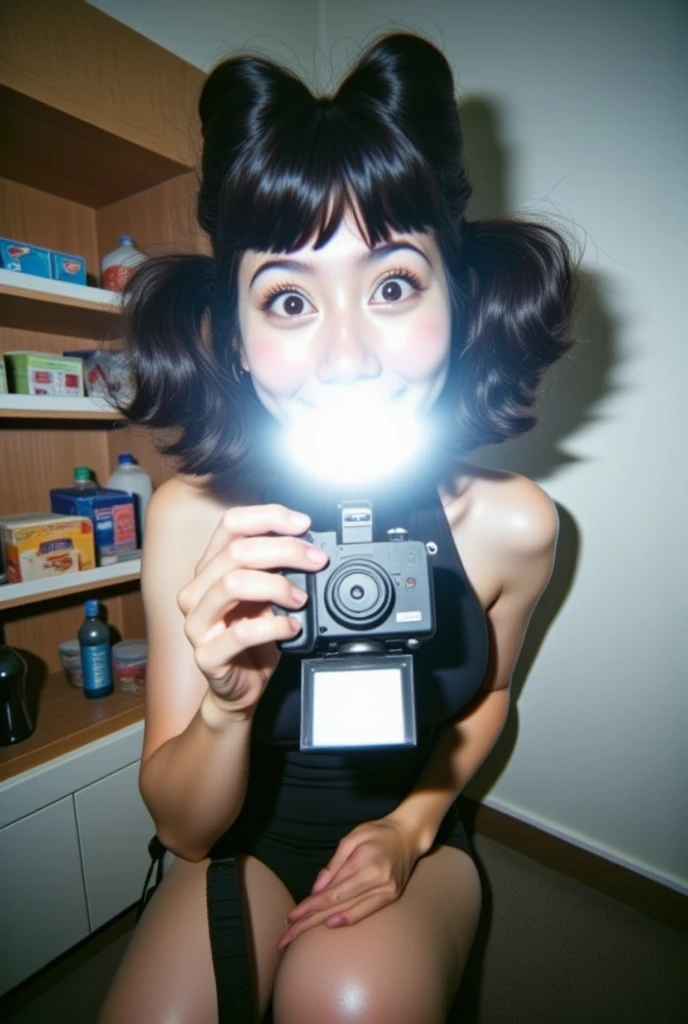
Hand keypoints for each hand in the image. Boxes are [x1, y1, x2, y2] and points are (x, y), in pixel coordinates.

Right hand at [177, 503, 327, 711]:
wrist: (239, 686)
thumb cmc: (253, 638)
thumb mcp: (266, 595)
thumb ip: (276, 569)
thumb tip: (309, 546)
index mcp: (209, 569)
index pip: (231, 524)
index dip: (268, 517)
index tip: (303, 524)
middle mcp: (198, 591)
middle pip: (236, 552)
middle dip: (284, 550)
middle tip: (316, 561)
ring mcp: (197, 624)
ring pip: (232, 584)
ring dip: (276, 586)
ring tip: (301, 598)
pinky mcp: (207, 655)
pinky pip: (240, 633)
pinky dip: (273, 626)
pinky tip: (291, 626)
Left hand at [277, 816, 423, 949]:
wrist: (409, 835)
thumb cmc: (378, 832)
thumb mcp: (352, 838)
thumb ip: (334, 864)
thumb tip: (317, 889)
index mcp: (367, 865)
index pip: (333, 893)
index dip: (310, 907)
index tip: (291, 917)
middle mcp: (379, 883)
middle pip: (338, 907)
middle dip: (310, 922)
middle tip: (286, 937)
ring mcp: (387, 893)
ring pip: (350, 912)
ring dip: (323, 924)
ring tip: (301, 934)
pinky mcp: (391, 897)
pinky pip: (365, 912)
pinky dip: (347, 919)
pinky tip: (330, 925)